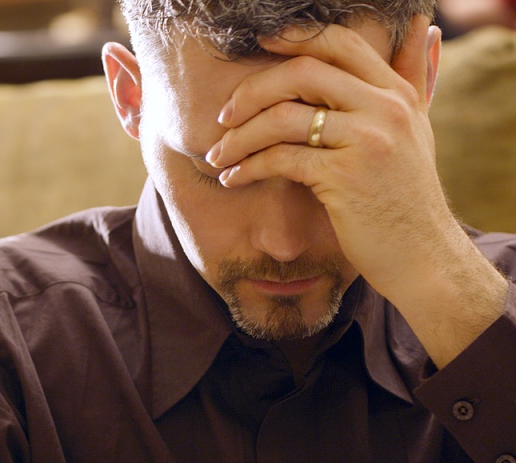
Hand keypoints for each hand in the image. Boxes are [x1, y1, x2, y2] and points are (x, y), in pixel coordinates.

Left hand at [206, 17, 507, 367]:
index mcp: (397, 94)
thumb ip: (415, 79)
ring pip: (284, 118)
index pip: (340, 43)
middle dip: (252, 90)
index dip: (294, 38)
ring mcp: (366, 142)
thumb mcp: (419, 131)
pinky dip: (248, 168)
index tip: (259, 47)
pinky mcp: (344, 178)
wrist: (423, 257)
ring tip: (217, 155)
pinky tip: (232, 179)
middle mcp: (385, 109)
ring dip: (239, 137)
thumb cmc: (409, 200)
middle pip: (303, 72)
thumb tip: (425, 25)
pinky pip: (281, 159)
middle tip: (224, 114)